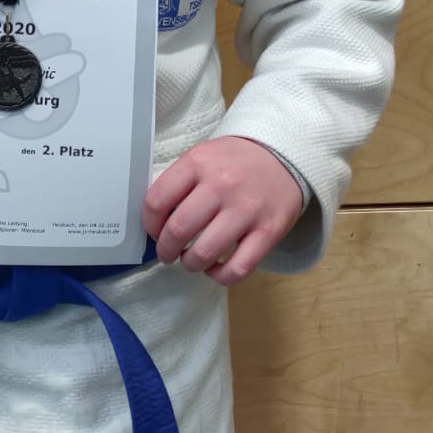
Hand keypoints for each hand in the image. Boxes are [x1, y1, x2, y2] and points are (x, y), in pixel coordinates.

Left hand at [143, 136, 303, 285]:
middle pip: (178, 230)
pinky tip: (215, 268)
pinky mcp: (268, 232)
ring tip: (190, 260)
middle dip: (165, 250)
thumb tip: (155, 218)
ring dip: (190, 264)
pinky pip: (237, 268)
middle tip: (167, 253)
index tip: (154, 231)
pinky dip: (220, 276)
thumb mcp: (203, 156)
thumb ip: (179, 181)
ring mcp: (246, 211)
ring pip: (204, 253)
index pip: (157, 201)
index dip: (149, 224)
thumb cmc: (236, 160)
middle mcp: (221, 186)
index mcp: (199, 163)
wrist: (283, 156)